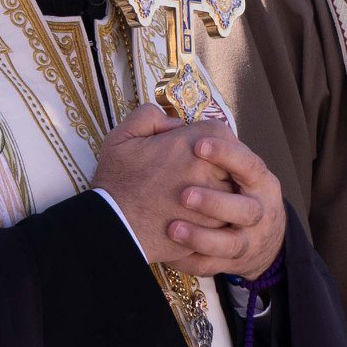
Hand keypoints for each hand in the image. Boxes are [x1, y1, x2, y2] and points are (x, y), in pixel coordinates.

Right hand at [92, 105, 230, 264]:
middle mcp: (212, 172)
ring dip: (218, 193)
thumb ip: (150, 116)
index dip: (208, 141)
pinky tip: (190, 217)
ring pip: (232, 193)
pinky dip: (213, 218)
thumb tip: (176, 123)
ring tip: (194, 197)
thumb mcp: (123, 135)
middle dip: (216, 166)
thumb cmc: (117, 182)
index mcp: (196, 144)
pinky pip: (225, 219)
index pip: (222, 134)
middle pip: (232, 163)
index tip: (195, 149)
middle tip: (193, 173)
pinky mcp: (213, 230)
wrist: (114, 229)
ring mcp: (215, 203)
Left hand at [161, 128, 285, 279]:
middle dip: (215, 202)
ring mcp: (249, 240)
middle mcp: (259, 211)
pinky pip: (212, 265)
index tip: (198, 145)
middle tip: (183, 194)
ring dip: (202, 236)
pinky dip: (191, 260)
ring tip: (172, 228)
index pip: (249, 164)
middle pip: (246, 209)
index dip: (227, 154)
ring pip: (231, 244)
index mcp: (259, 181)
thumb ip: (213, 144)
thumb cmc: (238, 190)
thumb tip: (178, 125)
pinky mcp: (234, 264)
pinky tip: (169, 252)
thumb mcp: (237, 166)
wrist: (264, 239)